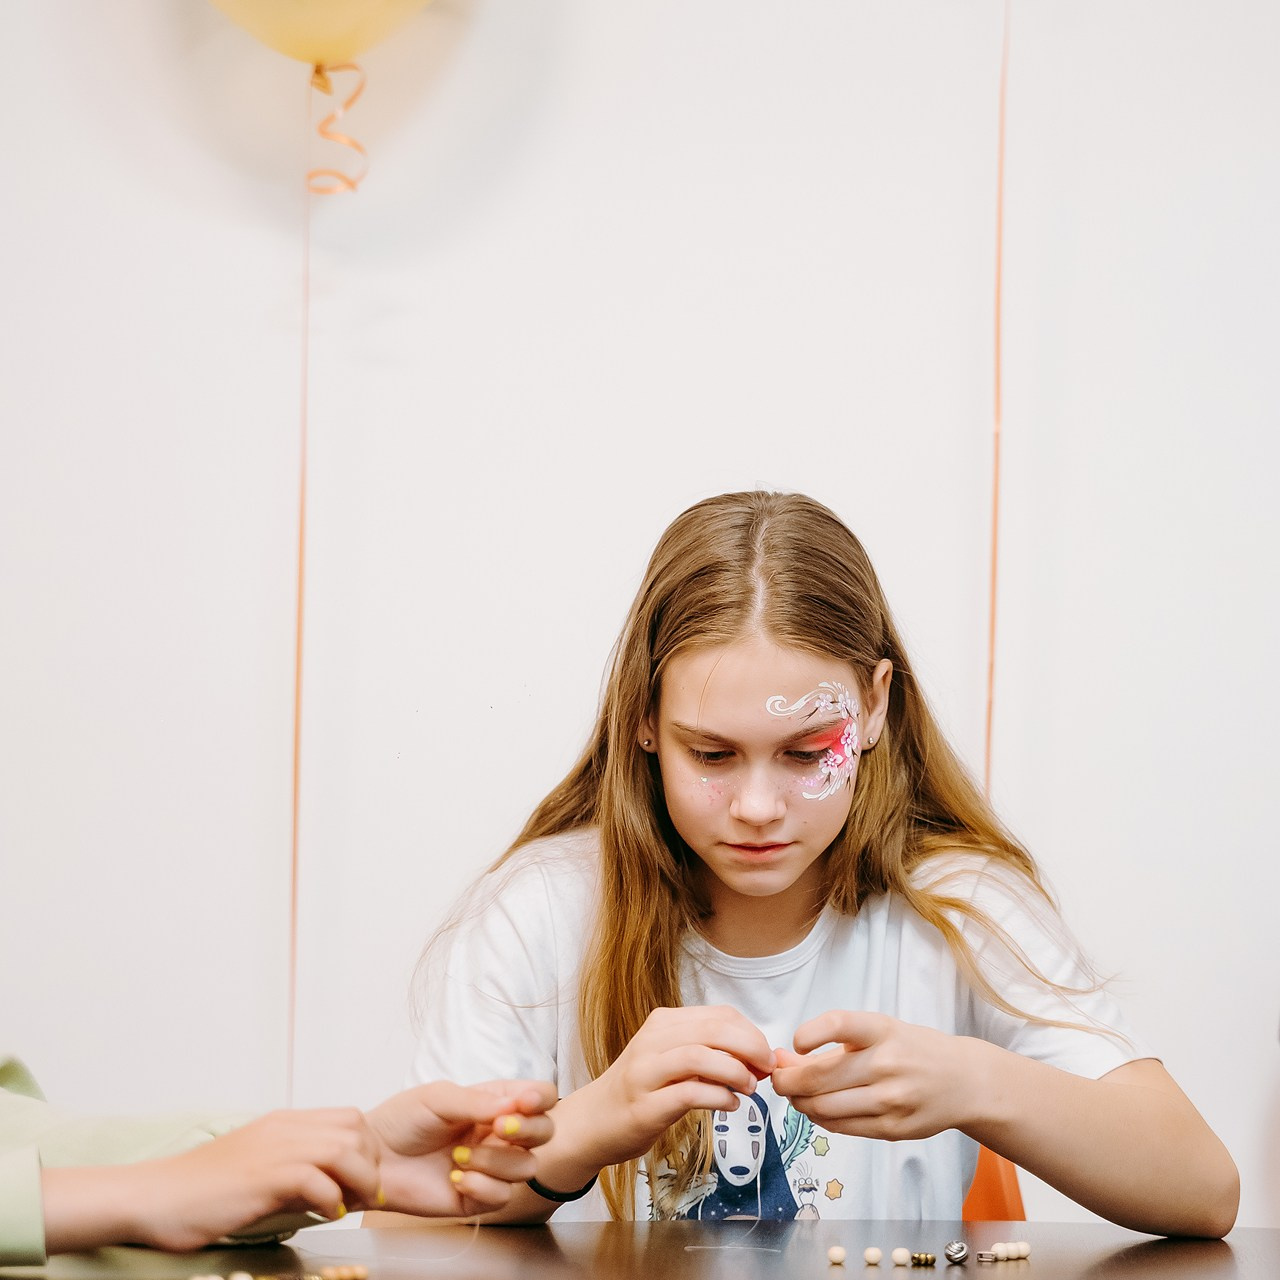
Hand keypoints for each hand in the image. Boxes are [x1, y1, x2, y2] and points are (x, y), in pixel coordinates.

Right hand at [117, 1108, 382, 1250]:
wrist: (153, 1196)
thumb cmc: (200, 1192)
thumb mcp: (256, 1169)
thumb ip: (293, 1171)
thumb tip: (330, 1190)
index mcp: (283, 1123)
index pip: (348, 1117)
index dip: (366, 1147)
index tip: (363, 1177)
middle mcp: (283, 1129)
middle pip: (355, 1128)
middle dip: (370, 1162)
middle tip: (362, 1194)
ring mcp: (273, 1149)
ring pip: (344, 1149)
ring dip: (358, 1180)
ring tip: (348, 1206)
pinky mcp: (262, 1177)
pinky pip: (317, 1179)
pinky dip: (331, 1199)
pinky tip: (325, 1216)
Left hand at [365, 1079, 555, 1216]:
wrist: (372, 1158)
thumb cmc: (403, 1120)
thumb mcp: (438, 1098)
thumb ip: (477, 1101)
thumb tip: (513, 1106)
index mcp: (494, 1103)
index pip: (539, 1097)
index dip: (541, 1099)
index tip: (524, 1103)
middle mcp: (498, 1134)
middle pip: (544, 1132)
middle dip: (528, 1129)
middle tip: (500, 1126)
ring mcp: (490, 1167)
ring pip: (526, 1167)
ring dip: (497, 1159)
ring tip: (460, 1156)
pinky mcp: (477, 1198)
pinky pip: (502, 1196)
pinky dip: (482, 1186)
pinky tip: (456, 1178)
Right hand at [576, 1005, 774, 1167]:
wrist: (591, 1122)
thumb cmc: (639, 1091)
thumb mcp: (671, 1060)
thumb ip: (707, 1053)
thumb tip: (756, 1057)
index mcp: (663, 1023)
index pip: (719, 1015)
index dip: (751, 1033)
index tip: (766, 1054)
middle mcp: (652, 1041)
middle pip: (713, 1031)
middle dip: (751, 1048)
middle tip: (766, 1069)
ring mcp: (645, 1073)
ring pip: (700, 1057)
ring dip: (735, 1072)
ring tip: (750, 1088)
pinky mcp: (644, 1106)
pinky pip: (689, 1094)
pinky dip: (719, 1098)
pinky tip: (730, 1105)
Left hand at [771, 1010, 977, 1140]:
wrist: (963, 1081)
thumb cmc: (911, 1050)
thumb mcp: (877, 1033)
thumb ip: (829, 1046)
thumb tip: (781, 1060)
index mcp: (881, 1030)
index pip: (838, 1024)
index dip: (808, 1033)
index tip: (796, 1043)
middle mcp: (886, 1063)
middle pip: (818, 1077)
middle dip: (786, 1080)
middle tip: (776, 1078)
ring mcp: (890, 1099)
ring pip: (824, 1108)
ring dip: (799, 1103)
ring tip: (796, 1095)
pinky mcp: (892, 1129)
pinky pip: (841, 1127)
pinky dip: (820, 1119)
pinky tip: (818, 1109)